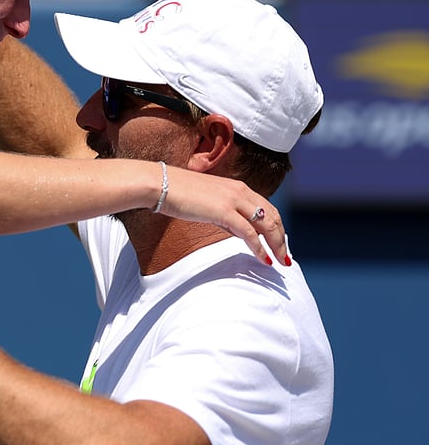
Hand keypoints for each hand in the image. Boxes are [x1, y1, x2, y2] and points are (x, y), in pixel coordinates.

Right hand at [161, 166, 290, 265]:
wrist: (159, 183)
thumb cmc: (176, 192)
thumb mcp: (207, 200)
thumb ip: (224, 212)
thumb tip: (236, 229)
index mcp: (237, 187)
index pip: (267, 208)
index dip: (276, 226)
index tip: (278, 242)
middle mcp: (240, 191)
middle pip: (273, 216)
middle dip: (281, 238)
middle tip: (284, 256)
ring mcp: (233, 200)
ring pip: (266, 225)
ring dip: (276, 245)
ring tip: (280, 261)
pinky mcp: (223, 211)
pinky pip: (249, 233)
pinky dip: (259, 247)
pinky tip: (264, 259)